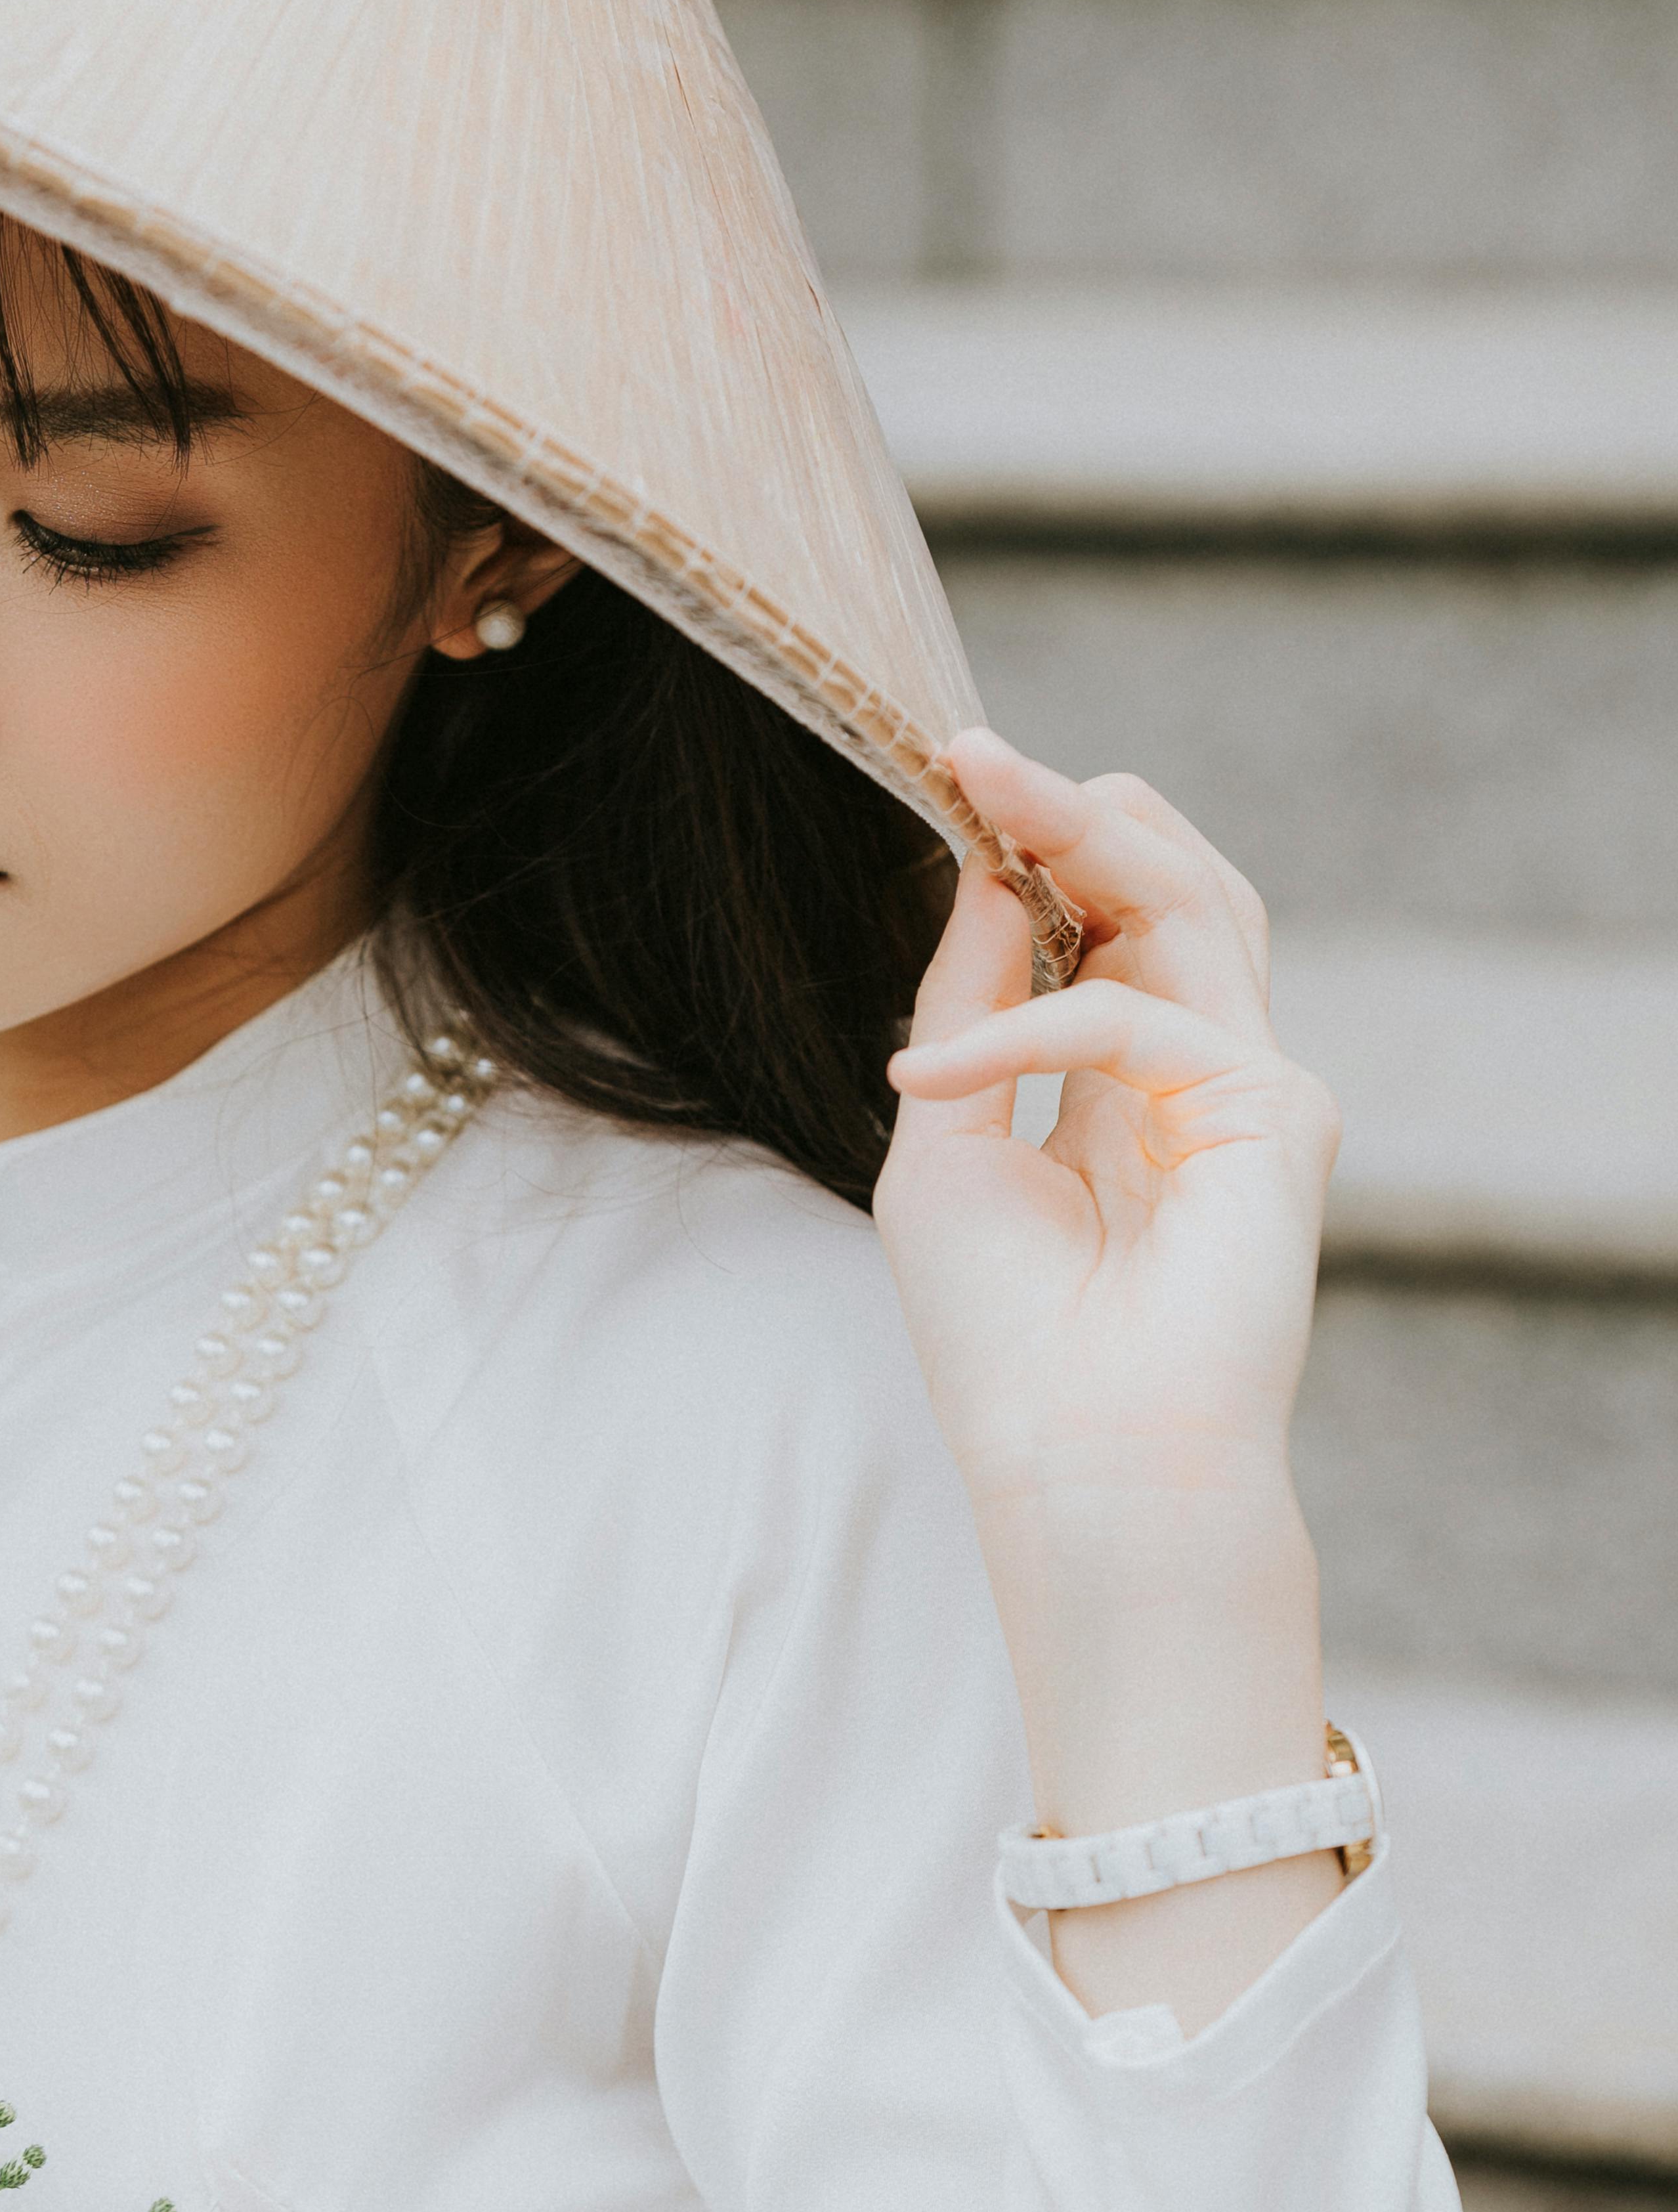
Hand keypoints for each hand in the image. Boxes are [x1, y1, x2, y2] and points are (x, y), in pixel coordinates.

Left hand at [877, 728, 1336, 1526]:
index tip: (953, 776)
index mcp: (1124, 1088)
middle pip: (1165, 888)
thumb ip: (966, 1008)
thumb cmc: (1002, 1336)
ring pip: (1191, 905)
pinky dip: (1028, 1027)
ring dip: (1082, 835)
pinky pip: (1136, 1017)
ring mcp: (1249, 1088)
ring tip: (983, 780)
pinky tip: (934, 1079)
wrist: (1080, 1461)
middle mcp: (1199, 1075)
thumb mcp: (943, 1141)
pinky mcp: (1276, 1112)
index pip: (1103, 927)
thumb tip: (976, 877)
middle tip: (973, 750)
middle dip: (1067, 810)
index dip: (1035, 850)